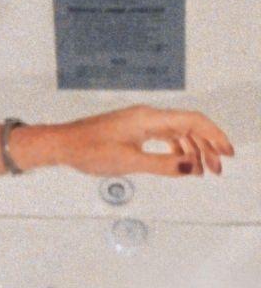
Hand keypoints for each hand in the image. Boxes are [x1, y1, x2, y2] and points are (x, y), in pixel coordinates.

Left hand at [57, 105, 234, 177]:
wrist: (61, 144)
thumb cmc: (87, 150)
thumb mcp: (128, 162)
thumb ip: (162, 166)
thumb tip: (191, 167)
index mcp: (149, 119)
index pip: (193, 121)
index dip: (214, 136)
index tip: (227, 153)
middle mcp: (147, 117)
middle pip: (189, 127)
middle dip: (206, 148)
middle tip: (216, 170)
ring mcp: (140, 123)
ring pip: (177, 133)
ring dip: (192, 150)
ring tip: (202, 171)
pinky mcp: (132, 131)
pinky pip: (163, 137)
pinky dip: (175, 150)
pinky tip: (180, 163)